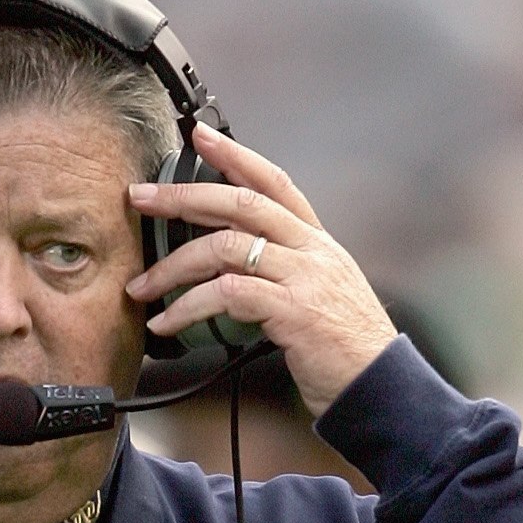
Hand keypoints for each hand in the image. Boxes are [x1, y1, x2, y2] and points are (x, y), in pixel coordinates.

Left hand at [126, 125, 394, 419]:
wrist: (381, 387)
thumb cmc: (346, 352)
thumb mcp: (320, 298)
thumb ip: (284, 276)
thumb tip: (235, 276)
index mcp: (317, 243)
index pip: (274, 182)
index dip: (235, 156)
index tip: (200, 136)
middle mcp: (311, 250)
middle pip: (240, 203)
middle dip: (183, 197)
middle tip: (141, 197)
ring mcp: (304, 277)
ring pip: (225, 247)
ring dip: (173, 266)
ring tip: (142, 287)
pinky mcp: (293, 310)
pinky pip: (228, 294)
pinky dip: (188, 307)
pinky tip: (167, 322)